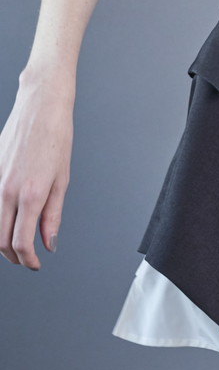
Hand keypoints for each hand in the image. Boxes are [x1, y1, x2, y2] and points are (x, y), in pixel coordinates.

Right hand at [0, 72, 73, 268]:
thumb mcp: (62, 179)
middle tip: (27, 258)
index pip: (21, 242)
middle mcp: (7, 190)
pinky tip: (9, 219)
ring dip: (3, 240)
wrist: (40, 106)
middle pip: (0, 240)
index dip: (28, 259)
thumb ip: (53, 214)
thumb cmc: (56, 136)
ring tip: (18, 242)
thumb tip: (49, 242)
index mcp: (30, 194)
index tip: (35, 264)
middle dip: (13, 255)